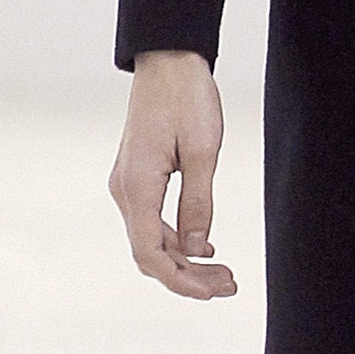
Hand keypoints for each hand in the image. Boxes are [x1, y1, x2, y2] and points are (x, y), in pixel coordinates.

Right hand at [108, 50, 236, 299]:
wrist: (167, 60)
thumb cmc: (187, 98)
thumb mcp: (203, 152)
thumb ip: (199, 204)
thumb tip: (197, 249)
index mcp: (137, 186)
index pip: (150, 253)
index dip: (180, 280)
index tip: (212, 293)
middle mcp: (125, 190)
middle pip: (150, 253)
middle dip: (188, 276)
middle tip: (230, 286)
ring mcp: (127, 185)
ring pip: (152, 240)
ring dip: (185, 260)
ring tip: (225, 273)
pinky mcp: (137, 178)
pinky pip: (152, 222)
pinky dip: (177, 240)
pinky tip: (205, 247)